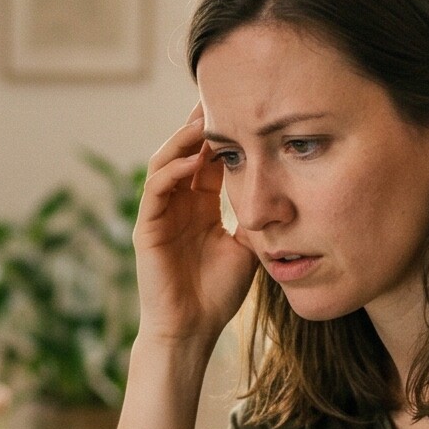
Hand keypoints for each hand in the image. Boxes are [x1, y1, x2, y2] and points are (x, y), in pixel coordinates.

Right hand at [132, 106, 257, 349]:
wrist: (193, 330)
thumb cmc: (218, 294)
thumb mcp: (248, 247)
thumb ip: (255, 218)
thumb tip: (282, 192)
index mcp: (200, 207)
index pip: (208, 160)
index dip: (223, 136)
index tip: (244, 110)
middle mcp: (178, 205)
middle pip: (185, 151)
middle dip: (201, 126)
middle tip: (221, 97)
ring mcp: (160, 214)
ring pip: (165, 162)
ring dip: (182, 139)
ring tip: (204, 119)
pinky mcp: (147, 228)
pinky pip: (155, 189)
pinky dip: (171, 170)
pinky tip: (192, 159)